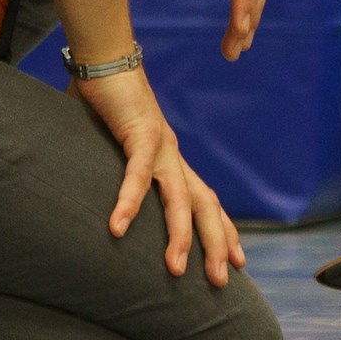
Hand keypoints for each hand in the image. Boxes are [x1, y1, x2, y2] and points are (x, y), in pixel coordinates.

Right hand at [74, 64, 245, 285]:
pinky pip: (136, 174)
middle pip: (205, 205)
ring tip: (175, 270)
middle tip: (221, 282)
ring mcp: (161, 145)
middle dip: (216, 244)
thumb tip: (103, 202)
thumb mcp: (118, 148)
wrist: (107, 57)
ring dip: (180, 235)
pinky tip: (117, 228)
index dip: (223, 231)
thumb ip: (117, 172)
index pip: (206, 201)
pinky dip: (128, 201)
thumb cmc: (109, 102)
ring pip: (179, 198)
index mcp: (172, 159)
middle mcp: (174, 155)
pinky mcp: (139, 133)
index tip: (237, 263)